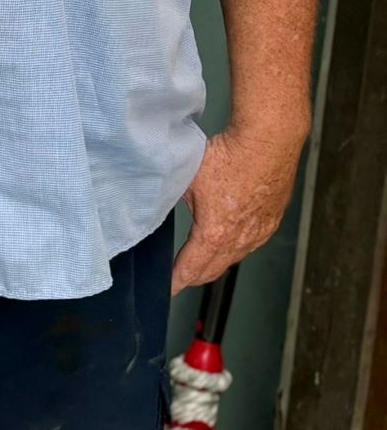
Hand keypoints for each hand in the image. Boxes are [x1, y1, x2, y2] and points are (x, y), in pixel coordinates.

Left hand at [172, 120, 309, 290]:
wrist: (269, 142)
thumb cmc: (230, 156)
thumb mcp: (186, 180)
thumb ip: (173, 200)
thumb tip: (159, 206)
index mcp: (215, 234)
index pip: (190, 269)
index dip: (176, 281)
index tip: (168, 288)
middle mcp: (241, 240)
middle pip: (212, 270)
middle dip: (194, 276)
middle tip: (179, 277)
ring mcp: (259, 233)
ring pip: (233, 258)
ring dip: (215, 262)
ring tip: (199, 261)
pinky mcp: (271, 222)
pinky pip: (249, 244)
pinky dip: (234, 247)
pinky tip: (227, 241)